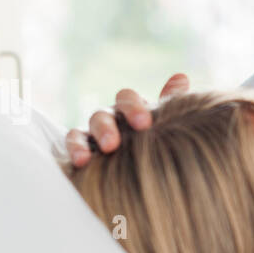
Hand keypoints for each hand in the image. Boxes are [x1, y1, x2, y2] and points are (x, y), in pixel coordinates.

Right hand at [64, 73, 190, 166]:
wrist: (152, 176)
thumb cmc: (161, 142)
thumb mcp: (167, 123)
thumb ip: (171, 102)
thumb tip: (181, 76)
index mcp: (130, 110)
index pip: (127, 99)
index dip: (133, 108)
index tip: (144, 124)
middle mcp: (108, 120)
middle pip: (101, 115)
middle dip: (105, 128)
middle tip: (112, 144)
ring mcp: (91, 136)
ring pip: (80, 132)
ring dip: (82, 143)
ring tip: (87, 158)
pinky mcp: (80, 153)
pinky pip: (72, 149)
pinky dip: (74, 152)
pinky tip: (80, 162)